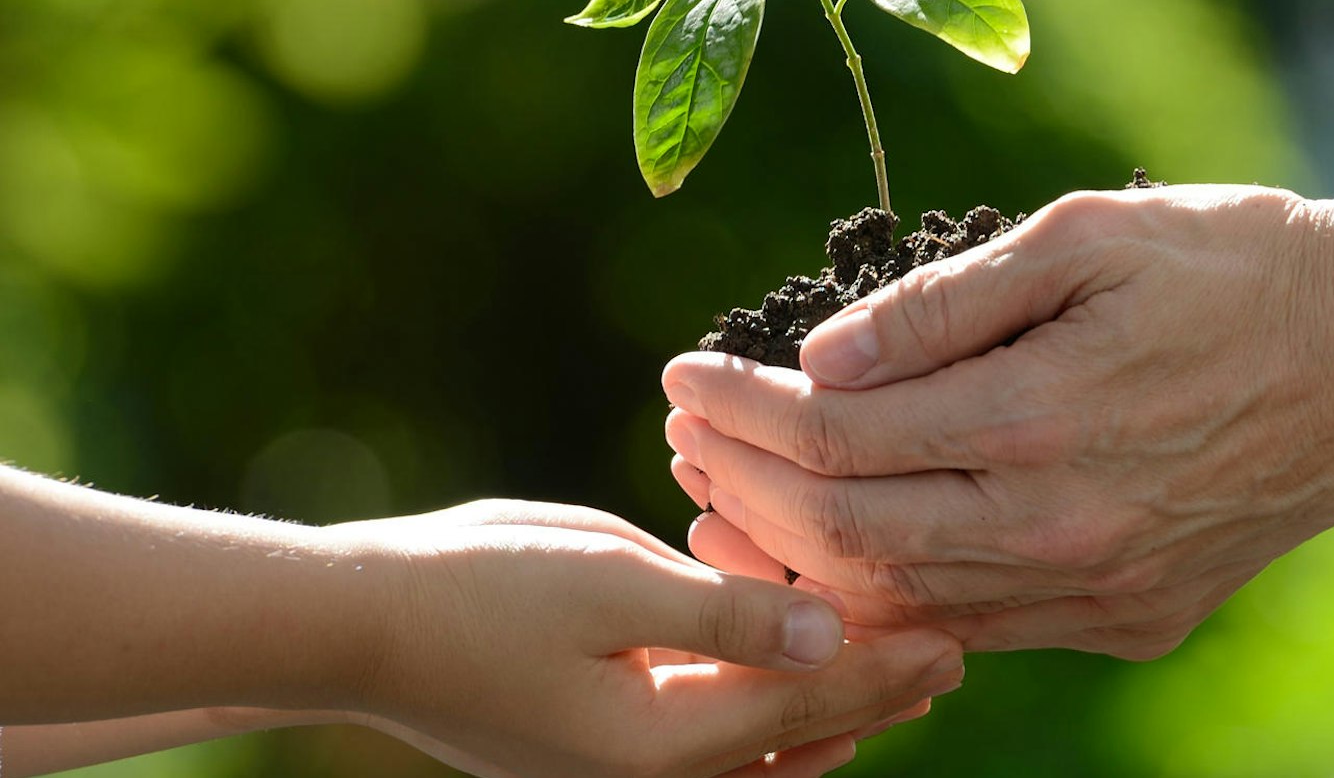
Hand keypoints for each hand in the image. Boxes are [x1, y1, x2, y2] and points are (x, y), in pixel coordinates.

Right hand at [334, 499, 962, 777]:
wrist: (365, 625)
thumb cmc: (482, 592)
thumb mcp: (611, 586)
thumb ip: (726, 617)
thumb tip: (831, 638)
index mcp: (666, 744)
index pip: (811, 704)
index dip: (888, 668)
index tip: (957, 638)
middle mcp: (655, 774)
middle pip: (800, 735)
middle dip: (876, 695)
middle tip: (952, 652)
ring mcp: (625, 767)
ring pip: (764, 745)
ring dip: (830, 705)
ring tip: (897, 671)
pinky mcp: (603, 745)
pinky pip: (714, 735)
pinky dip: (768, 706)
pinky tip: (796, 669)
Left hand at [662, 184, 1333, 658]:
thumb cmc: (1240, 265)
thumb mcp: (1092, 236)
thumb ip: (950, 302)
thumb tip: (822, 355)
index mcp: (1045, 417)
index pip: (838, 435)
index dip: (742, 410)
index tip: (682, 373)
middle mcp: (1064, 528)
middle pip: (848, 535)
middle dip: (743, 486)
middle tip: (683, 436)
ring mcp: (1102, 590)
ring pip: (904, 603)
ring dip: (801, 556)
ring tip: (730, 503)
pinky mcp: (1135, 617)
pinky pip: (981, 628)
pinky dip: (895, 598)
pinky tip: (849, 556)